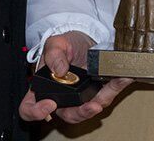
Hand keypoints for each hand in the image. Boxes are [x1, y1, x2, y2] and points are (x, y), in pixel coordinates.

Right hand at [17, 31, 132, 123]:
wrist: (84, 39)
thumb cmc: (66, 44)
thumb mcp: (56, 43)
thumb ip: (54, 54)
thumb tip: (60, 70)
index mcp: (43, 87)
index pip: (30, 107)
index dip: (36, 111)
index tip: (49, 104)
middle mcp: (61, 97)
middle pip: (66, 115)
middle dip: (80, 113)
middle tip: (91, 106)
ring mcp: (80, 97)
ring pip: (89, 110)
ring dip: (100, 103)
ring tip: (109, 90)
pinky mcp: (96, 93)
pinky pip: (105, 96)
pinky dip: (115, 88)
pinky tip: (122, 78)